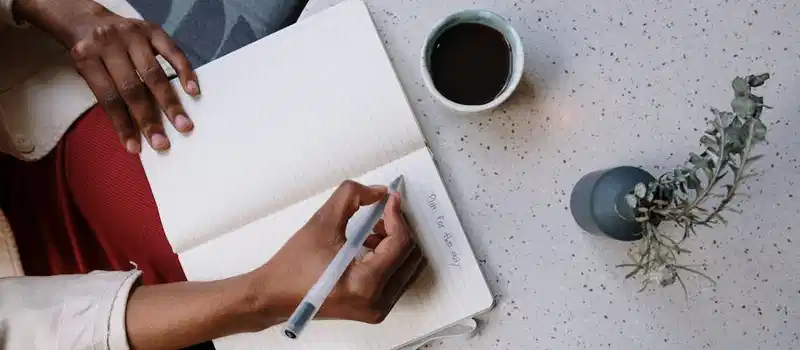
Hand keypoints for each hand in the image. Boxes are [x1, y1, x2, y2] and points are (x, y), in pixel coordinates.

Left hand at [14, 0, 198, 152]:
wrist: (90, 22)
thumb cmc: (92, 56)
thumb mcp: (88, 73)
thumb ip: (109, 96)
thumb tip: (134, 132)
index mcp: (87, 57)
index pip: (108, 97)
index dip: (122, 124)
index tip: (135, 148)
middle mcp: (109, 43)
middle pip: (131, 88)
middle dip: (148, 119)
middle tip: (162, 143)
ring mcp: (133, 35)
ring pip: (154, 73)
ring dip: (170, 103)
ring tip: (183, 125)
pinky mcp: (152, 29)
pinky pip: (173, 52)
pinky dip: (184, 72)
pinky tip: (193, 90)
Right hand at [252, 180, 424, 323]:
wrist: (274, 296)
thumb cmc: (293, 266)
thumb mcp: (322, 222)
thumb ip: (352, 197)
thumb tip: (379, 192)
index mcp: (365, 284)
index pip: (400, 243)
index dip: (397, 215)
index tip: (390, 200)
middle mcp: (376, 302)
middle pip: (410, 255)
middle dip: (399, 228)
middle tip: (383, 212)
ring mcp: (377, 309)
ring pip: (407, 266)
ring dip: (395, 242)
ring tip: (373, 228)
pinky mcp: (373, 309)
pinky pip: (396, 277)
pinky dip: (390, 257)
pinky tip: (370, 245)